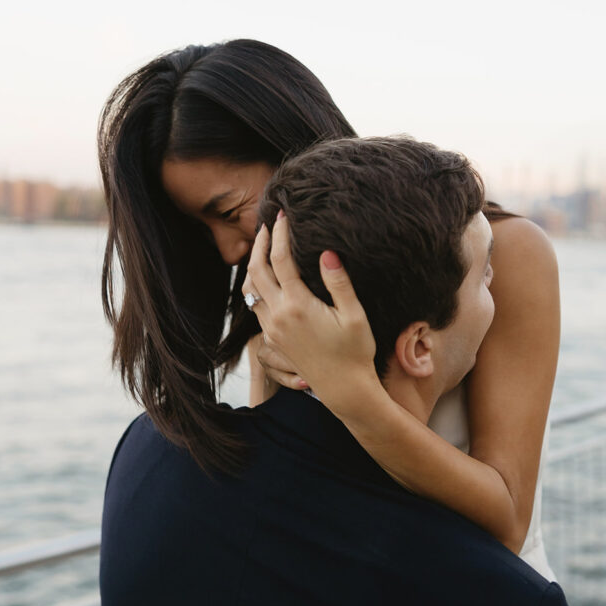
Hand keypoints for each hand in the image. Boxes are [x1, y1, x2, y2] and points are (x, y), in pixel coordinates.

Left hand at [242, 213, 380, 416]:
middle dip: (260, 244)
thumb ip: (339, 282)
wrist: (344, 389)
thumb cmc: (355, 352)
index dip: (280, 234)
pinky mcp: (273, 340)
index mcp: (297, 305)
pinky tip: (268, 280)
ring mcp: (272, 329)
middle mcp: (278, 316)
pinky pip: (256, 306)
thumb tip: (327, 252)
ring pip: (250, 290)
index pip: (280, 259)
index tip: (283, 215)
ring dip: (254, 265)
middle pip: (256, 270)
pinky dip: (257, 286)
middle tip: (266, 225)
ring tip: (263, 248)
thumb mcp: (355, 315)